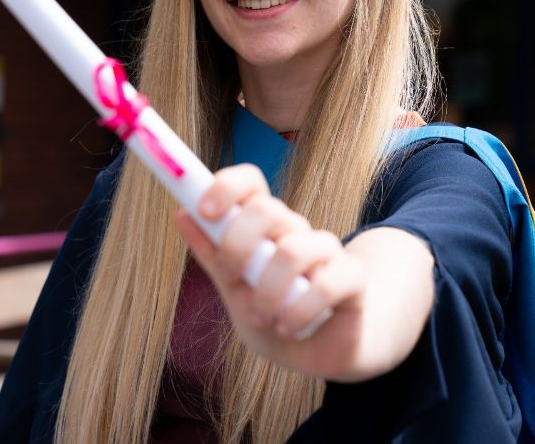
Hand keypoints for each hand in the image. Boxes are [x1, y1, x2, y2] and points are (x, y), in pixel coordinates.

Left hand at [174, 164, 376, 379]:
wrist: (327, 353)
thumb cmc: (277, 317)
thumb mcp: (236, 292)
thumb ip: (213, 257)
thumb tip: (181, 214)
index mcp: (264, 226)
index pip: (250, 181)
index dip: (226, 186)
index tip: (205, 211)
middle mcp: (295, 230)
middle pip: (266, 209)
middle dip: (237, 245)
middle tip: (231, 279)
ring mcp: (326, 251)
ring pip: (292, 250)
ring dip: (267, 291)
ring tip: (262, 317)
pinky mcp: (352, 277)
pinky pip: (324, 284)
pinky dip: (298, 311)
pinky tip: (288, 328)